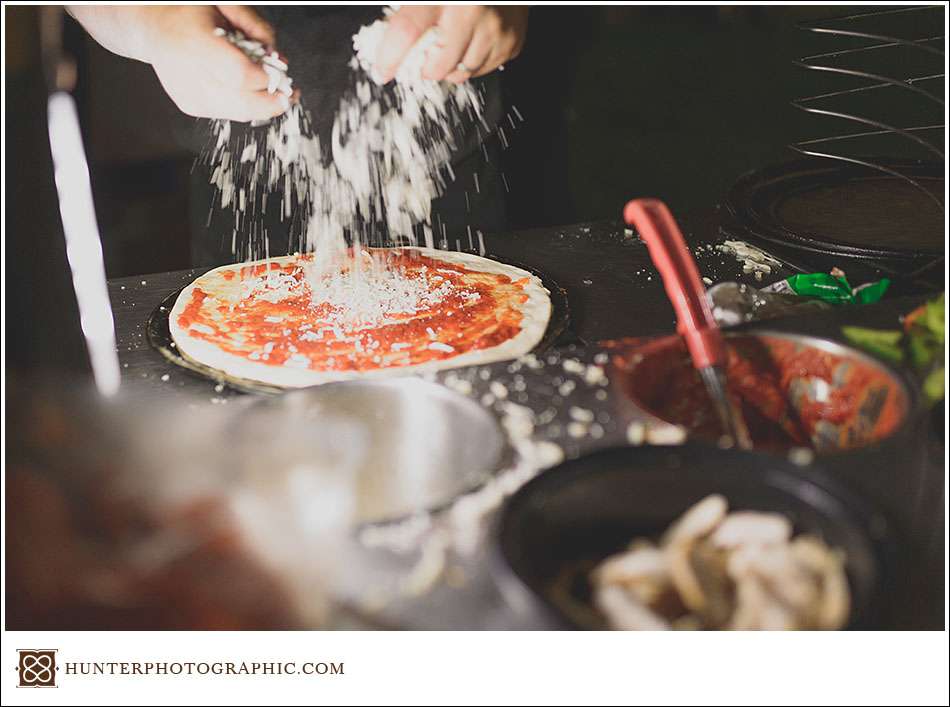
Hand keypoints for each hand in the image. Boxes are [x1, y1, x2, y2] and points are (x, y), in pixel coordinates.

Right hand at [143, 5, 296, 121]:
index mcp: (196, 42)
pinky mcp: (190, 106)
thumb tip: (278, 59)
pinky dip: (245, 104)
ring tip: (272, 90)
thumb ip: (255, 27)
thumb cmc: (191, 13)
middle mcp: (189, 74)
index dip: (266, 79)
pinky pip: (229, 113)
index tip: (280, 75)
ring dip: (264, 106)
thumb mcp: (224, 5)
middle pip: (244, 104)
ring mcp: (189, 94)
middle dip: (274, 102)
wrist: (153, 28)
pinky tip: (246, 89)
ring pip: (240, 114)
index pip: (240, 75)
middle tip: (289, 94)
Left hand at [376, 5, 528, 83]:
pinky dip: (473, 63)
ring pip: (461, 74)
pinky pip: (482, 71)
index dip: (390, 56)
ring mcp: (493, 31)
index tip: (382, 70)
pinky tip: (473, 43)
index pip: (407, 31)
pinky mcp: (510, 43)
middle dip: (425, 68)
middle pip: (437, 66)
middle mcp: (470, 13)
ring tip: (452, 45)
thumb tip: (383, 40)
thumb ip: (410, 9)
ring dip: (450, 67)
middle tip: (425, 58)